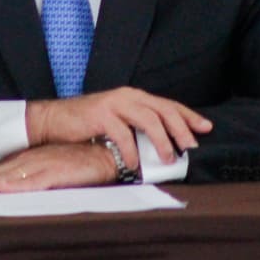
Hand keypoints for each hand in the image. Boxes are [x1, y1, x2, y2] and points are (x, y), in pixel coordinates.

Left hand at [0, 143, 116, 194]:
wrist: (106, 153)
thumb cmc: (78, 162)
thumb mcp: (50, 170)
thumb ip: (31, 179)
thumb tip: (8, 190)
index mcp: (28, 161)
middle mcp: (31, 161)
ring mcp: (44, 165)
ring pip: (10, 177)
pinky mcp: (59, 172)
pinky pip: (36, 180)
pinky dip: (19, 185)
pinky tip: (4, 189)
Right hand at [26, 86, 211, 168]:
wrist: (54, 120)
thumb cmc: (87, 125)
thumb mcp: (117, 121)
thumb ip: (137, 128)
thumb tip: (163, 146)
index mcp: (134, 96)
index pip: (168, 104)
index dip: (189, 115)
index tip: (206, 128)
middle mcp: (127, 96)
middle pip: (163, 110)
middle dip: (181, 129)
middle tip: (191, 147)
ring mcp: (114, 103)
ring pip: (148, 119)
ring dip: (161, 141)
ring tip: (167, 158)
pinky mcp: (101, 115)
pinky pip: (123, 134)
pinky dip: (132, 151)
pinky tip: (134, 163)